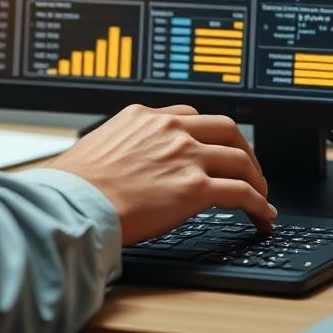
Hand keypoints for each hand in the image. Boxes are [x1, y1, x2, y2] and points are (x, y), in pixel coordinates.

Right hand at [46, 104, 275, 244]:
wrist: (70, 205)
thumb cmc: (74, 186)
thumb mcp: (99, 146)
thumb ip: (124, 147)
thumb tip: (128, 165)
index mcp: (145, 117)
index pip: (190, 116)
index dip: (208, 134)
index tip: (214, 147)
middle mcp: (170, 130)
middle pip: (225, 129)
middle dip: (243, 149)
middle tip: (248, 167)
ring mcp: (185, 156)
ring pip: (238, 160)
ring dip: (255, 178)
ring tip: (260, 196)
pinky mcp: (195, 188)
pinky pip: (240, 193)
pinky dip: (258, 204)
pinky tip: (262, 216)